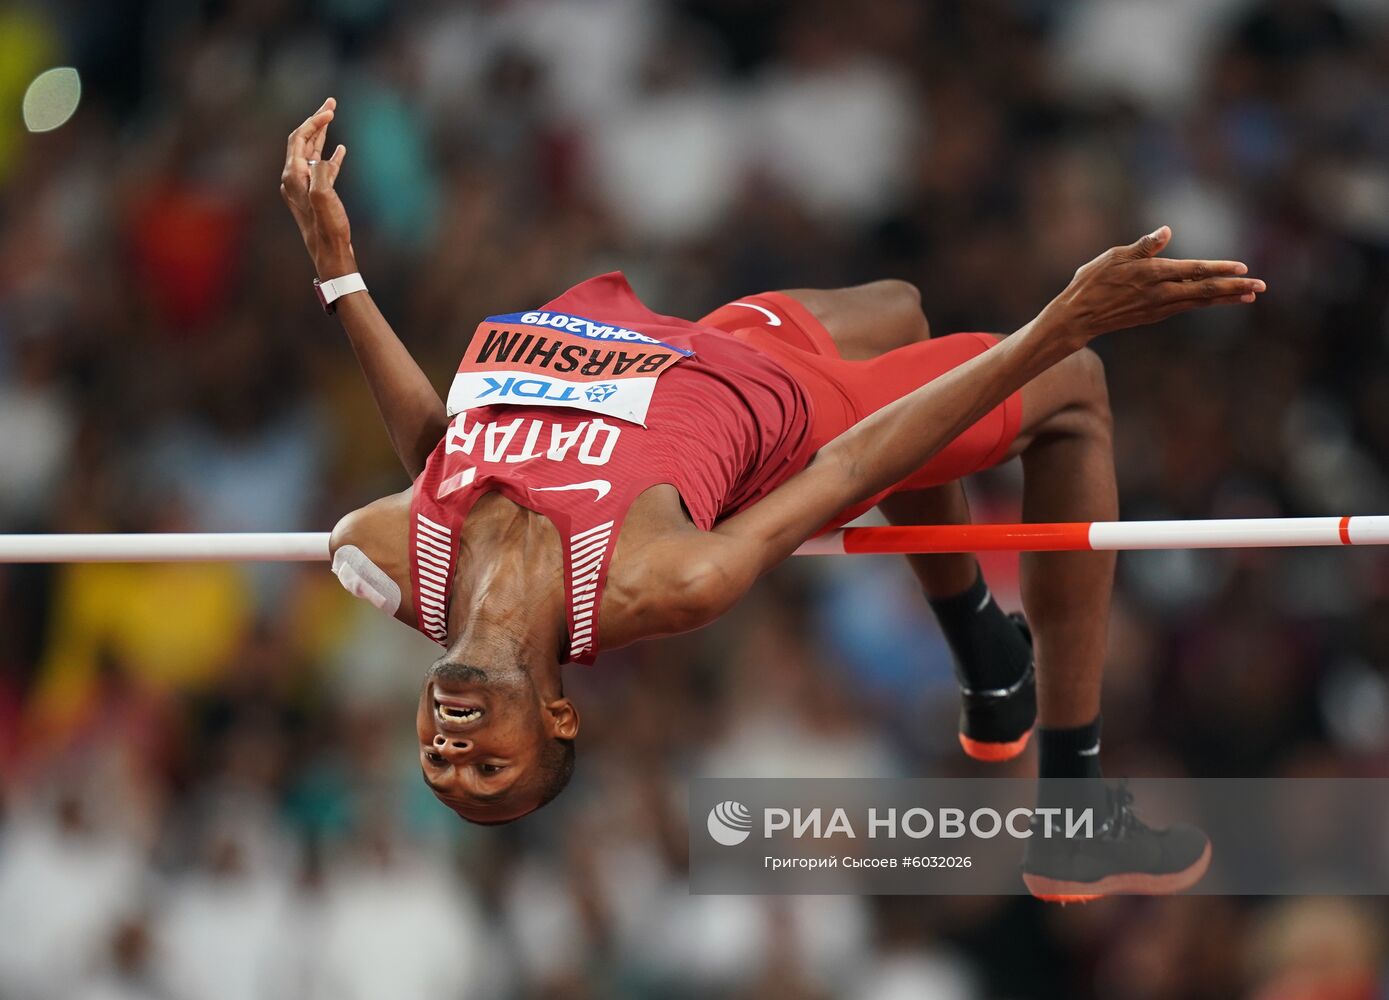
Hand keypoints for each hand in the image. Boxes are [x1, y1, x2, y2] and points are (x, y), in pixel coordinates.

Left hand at [280, 98, 353, 277]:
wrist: (331, 254)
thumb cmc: (328, 229)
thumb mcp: (324, 198)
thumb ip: (322, 173)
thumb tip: (325, 160)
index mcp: (293, 176)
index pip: (299, 138)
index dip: (314, 121)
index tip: (331, 110)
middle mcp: (294, 178)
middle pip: (302, 141)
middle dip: (317, 121)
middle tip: (331, 102)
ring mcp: (304, 186)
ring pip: (311, 151)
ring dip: (322, 134)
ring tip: (333, 116)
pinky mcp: (316, 195)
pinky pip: (321, 168)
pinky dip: (330, 155)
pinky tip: (341, 149)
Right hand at [1038, 226, 1264, 353]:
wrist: (1078, 317)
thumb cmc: (1091, 282)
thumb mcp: (1114, 257)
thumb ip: (1143, 246)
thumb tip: (1166, 231)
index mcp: (1152, 274)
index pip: (1194, 270)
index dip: (1220, 269)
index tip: (1243, 268)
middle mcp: (1160, 293)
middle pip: (1205, 289)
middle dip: (1235, 287)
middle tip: (1261, 287)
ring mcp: (1159, 307)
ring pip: (1200, 301)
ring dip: (1226, 298)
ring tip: (1249, 295)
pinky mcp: (1155, 316)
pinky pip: (1187, 307)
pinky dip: (1207, 303)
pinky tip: (1219, 299)